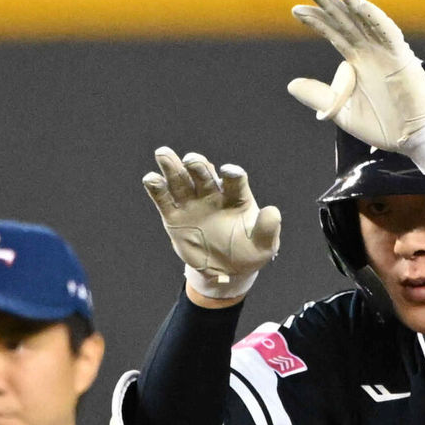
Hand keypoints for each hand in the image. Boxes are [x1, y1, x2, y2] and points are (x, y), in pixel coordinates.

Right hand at [142, 148, 280, 300]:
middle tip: (191, 160)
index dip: (231, 174)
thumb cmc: (248, 253)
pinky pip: (163, 199)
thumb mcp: (264, 246)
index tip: (228, 172)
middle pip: (203, 173)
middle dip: (197, 165)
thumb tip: (272, 211)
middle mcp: (212, 194)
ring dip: (171, 166)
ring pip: (180, 179)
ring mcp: (192, 203)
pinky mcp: (174, 216)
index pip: (234, 180)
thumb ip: (267, 229)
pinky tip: (151, 179)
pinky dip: (156, 187)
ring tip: (163, 154)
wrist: (226, 271)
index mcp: (236, 196)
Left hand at [288, 0, 424, 151]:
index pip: (334, 33)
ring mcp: (386, 51)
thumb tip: (290, 85)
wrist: (411, 139)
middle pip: (346, 20)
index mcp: (357, 61)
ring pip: (366, 19)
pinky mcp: (402, 57)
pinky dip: (375, 17)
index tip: (295, 10)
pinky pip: (388, 32)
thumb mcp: (342, 112)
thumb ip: (319, 97)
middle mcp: (370, 51)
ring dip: (351, 0)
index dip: (316, 21)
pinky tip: (360, 3)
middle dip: (328, 3)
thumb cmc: (382, 126)